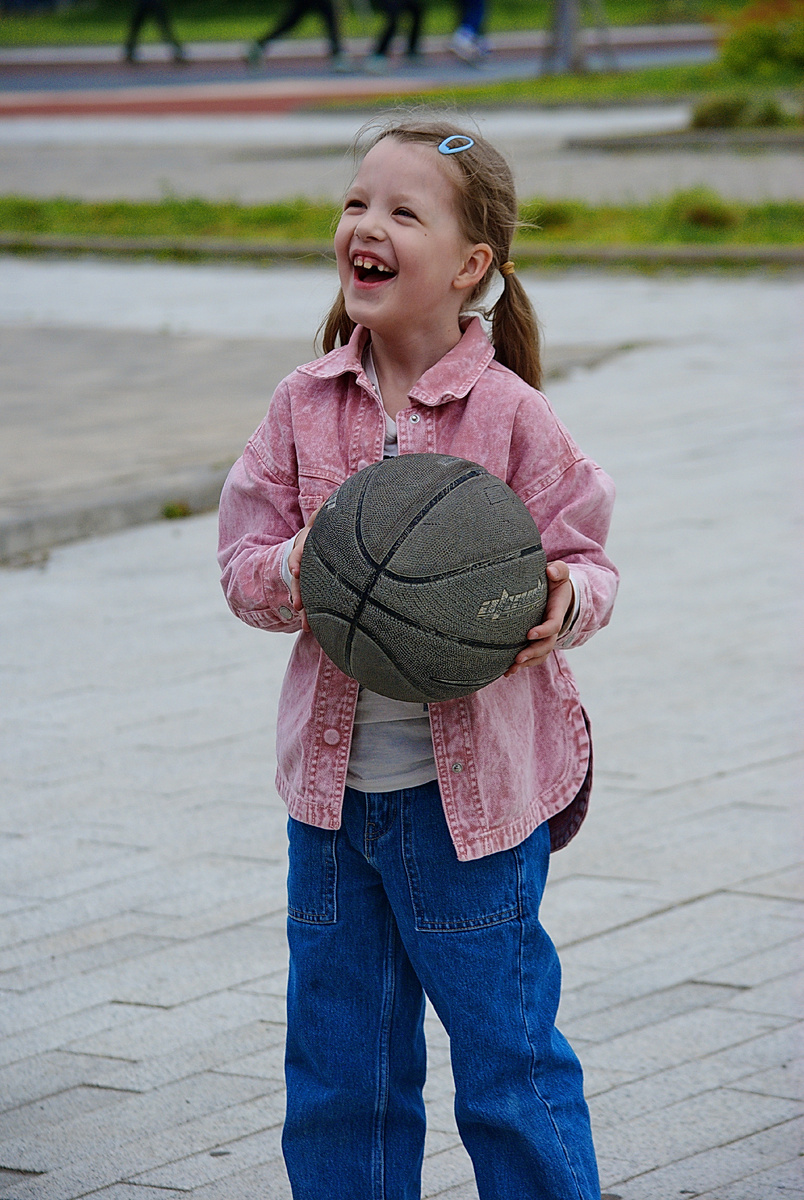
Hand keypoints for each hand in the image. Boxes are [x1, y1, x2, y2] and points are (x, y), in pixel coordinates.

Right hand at [287, 505, 321, 631]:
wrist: (323, 536)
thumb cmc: (327, 525)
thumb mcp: (324, 516)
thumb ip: (324, 510)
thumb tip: (328, 500)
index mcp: (307, 541)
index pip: (299, 550)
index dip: (297, 560)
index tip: (296, 571)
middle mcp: (303, 558)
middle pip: (298, 577)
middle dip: (298, 592)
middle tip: (298, 605)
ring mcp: (306, 572)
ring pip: (303, 592)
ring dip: (304, 608)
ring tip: (306, 624)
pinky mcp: (312, 583)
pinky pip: (310, 599)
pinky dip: (311, 614)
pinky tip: (311, 627)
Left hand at [504, 562, 573, 676]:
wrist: (557, 593)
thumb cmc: (555, 581)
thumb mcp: (560, 573)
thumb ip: (559, 570)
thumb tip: (551, 571)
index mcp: (557, 612)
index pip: (553, 625)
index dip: (543, 631)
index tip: (529, 633)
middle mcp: (552, 628)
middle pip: (546, 645)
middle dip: (532, 653)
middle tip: (517, 658)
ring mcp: (545, 637)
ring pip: (539, 655)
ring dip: (526, 663)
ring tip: (510, 669)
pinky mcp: (537, 642)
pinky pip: (532, 657)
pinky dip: (522, 666)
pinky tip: (507, 672)